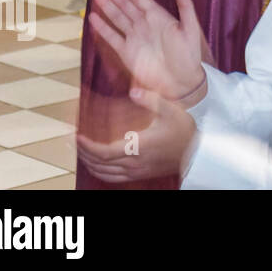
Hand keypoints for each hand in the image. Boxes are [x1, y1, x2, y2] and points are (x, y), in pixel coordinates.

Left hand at [76, 86, 196, 182]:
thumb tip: (133, 91)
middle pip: (99, 163)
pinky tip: (98, 166)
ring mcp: (136, 171)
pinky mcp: (140, 174)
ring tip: (81, 153)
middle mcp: (133, 162)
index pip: (103, 152)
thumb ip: (152, 99)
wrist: (197, 153)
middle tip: (74, 142)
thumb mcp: (171, 110)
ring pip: (104, 173)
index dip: (87, 146)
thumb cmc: (184, 131)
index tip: (77, 136)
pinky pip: (113, 178)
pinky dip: (100, 173)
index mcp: (137, 147)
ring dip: (89, 164)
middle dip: (83, 153)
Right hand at [87, 0, 206, 99]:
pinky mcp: (127, 52)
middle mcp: (144, 25)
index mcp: (158, 17)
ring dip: (106, 5)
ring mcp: (134, 38)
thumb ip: (185, 6)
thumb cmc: (189, 54)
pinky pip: (112, 37)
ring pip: (116, 17)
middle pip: (124, 5)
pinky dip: (103, 28)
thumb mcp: (191, 28)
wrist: (182, 80)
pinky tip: (93, 17)